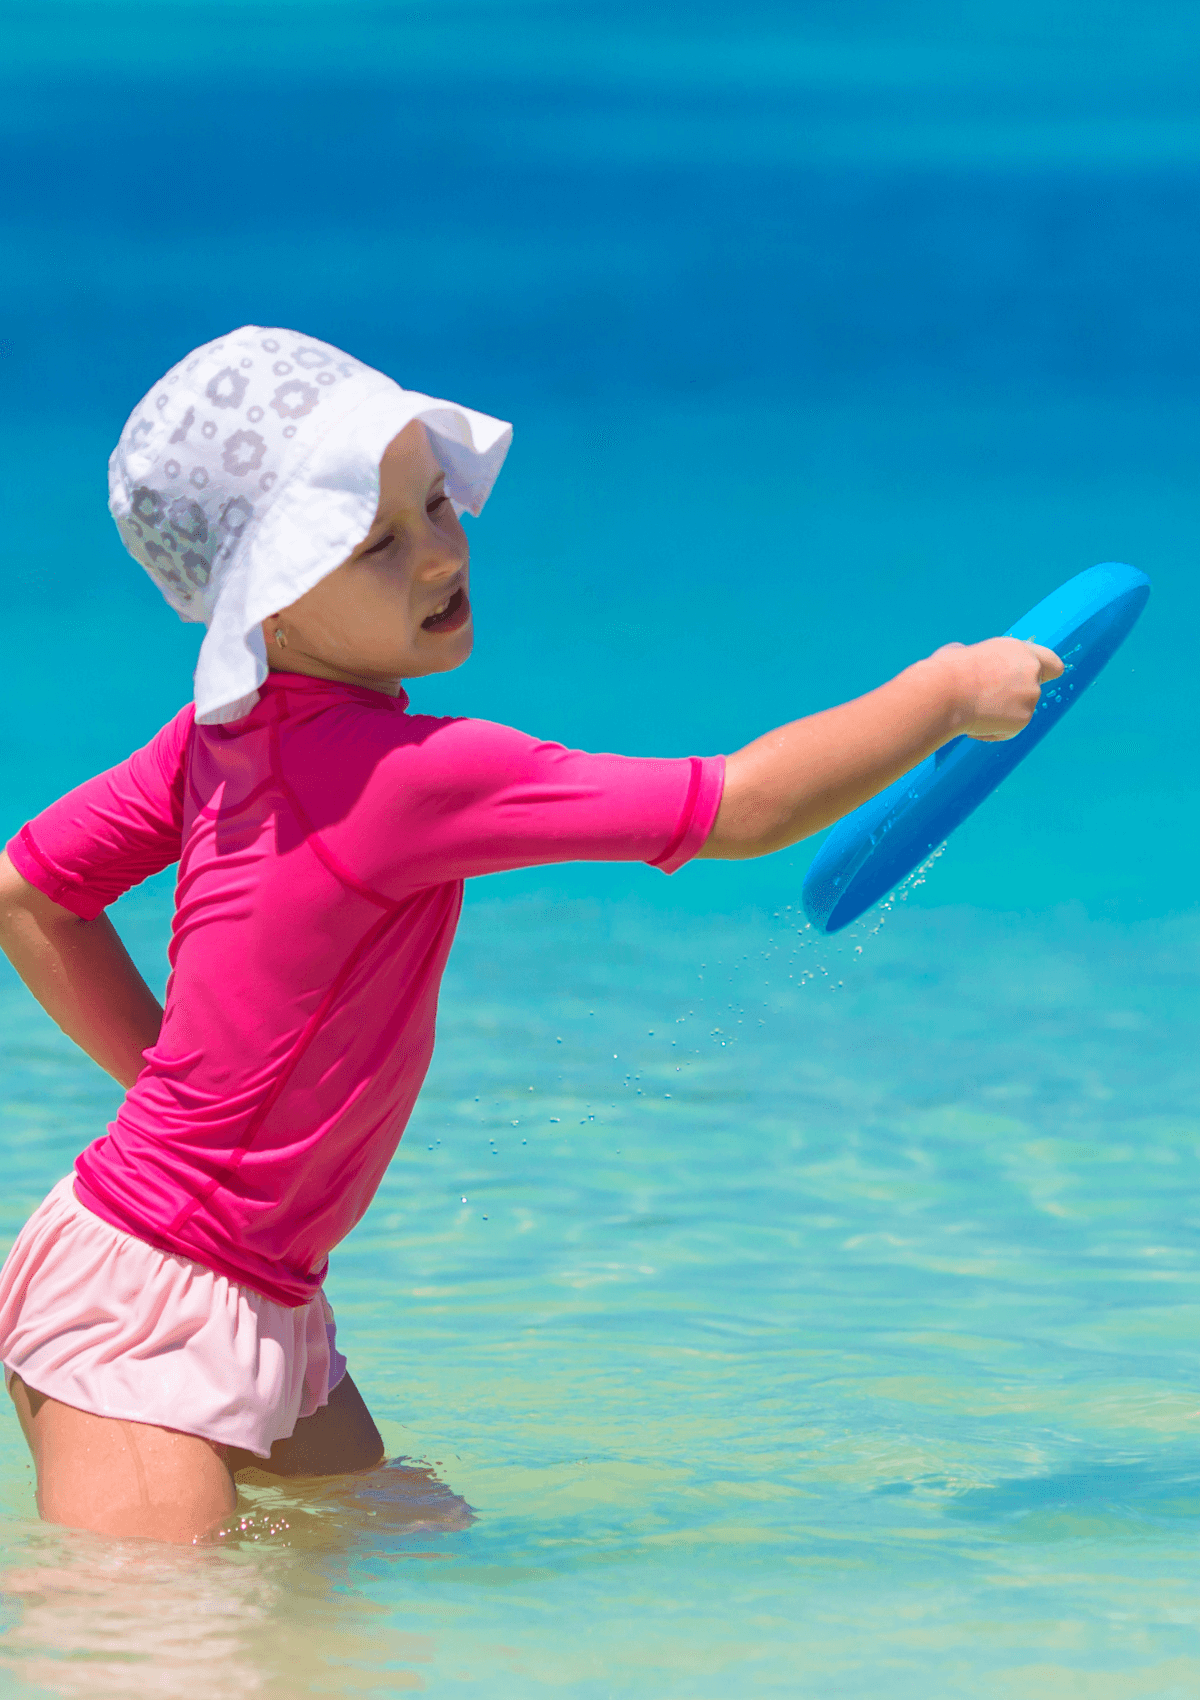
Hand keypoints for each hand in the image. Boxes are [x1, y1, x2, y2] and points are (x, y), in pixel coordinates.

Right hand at [934, 637, 1063, 741]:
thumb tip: (967, 662)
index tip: (1028, 682)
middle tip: (989, 702)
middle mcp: (1031, 671)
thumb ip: (980, 660)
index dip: (1042, 674)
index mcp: (1018, 650)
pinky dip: (992, 730)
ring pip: (1019, 712)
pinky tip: (972, 723)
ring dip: (1000, 715)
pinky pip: (1007, 730)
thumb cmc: (947, 671)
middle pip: (1034, 689)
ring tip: (972, 711)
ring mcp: (1031, 696)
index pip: (1051, 663)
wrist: (945, 693)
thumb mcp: (963, 653)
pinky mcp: (1024, 719)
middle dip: (1016, 698)